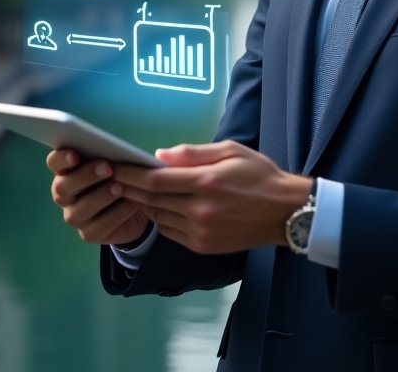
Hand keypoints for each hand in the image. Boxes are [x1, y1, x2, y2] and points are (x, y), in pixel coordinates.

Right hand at [47, 149, 152, 246]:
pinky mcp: (89, 233)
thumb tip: (115, 148)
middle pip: (63, 187)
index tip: (75, 155)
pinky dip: (118, 213)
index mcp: (66, 170)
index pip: (54, 162)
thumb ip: (109, 152)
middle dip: (85, 176)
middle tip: (107, 167)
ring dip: (101, 196)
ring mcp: (75, 215)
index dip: (61, 159)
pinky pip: (100, 226)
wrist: (137, 202)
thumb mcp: (117, 159)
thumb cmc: (122, 172)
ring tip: (120, 187)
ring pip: (81, 208)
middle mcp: (65, 194)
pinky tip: (132, 202)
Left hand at [111, 140, 311, 253]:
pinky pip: (170, 231)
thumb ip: (193, 153)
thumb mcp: (230, 150)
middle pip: (151, 200)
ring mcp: (200, 232)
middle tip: (113, 177)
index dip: (131, 174)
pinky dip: (160, 218)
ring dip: (143, 203)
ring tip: (132, 190)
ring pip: (158, 216)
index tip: (115, 166)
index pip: (155, 180)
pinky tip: (159, 206)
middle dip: (130, 188)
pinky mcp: (202, 246)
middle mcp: (200, 210)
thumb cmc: (259, 174)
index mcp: (206, 182)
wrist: (284, 212)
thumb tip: (160, 156)